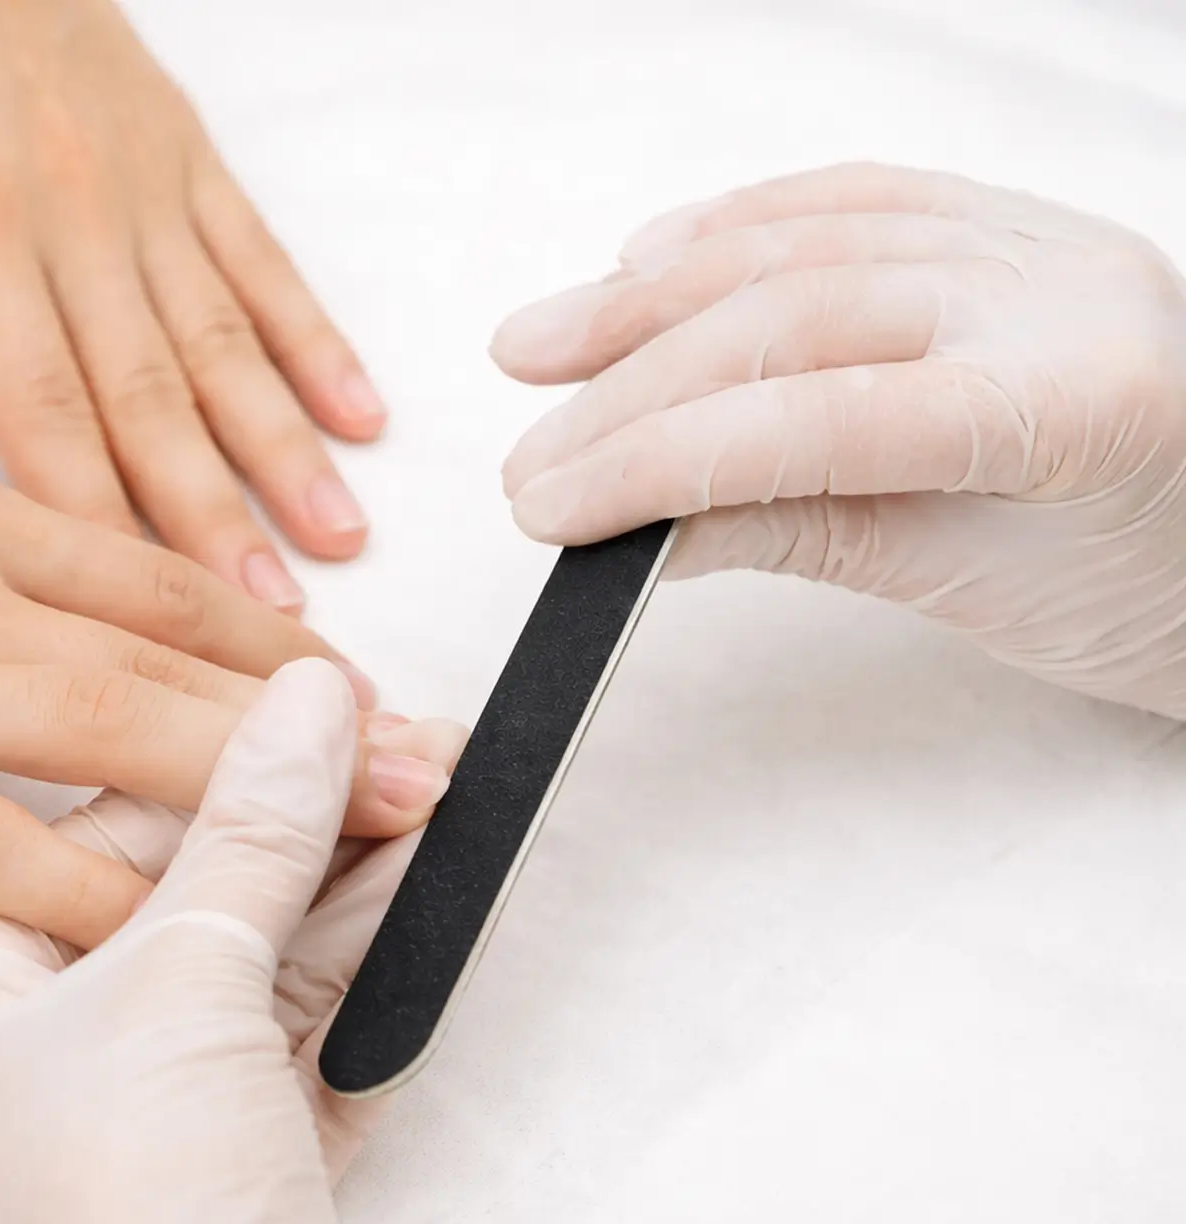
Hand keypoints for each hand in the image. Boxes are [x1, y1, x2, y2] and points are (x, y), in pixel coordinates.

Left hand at [0, 0, 384, 612]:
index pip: (43, 410)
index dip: (99, 522)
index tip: (145, 616)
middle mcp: (71, 218)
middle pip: (152, 397)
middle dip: (212, 519)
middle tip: (268, 620)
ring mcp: (141, 185)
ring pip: (224, 338)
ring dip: (284, 446)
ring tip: (335, 537)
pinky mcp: (184, 151)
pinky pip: (260, 256)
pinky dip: (314, 337)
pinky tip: (358, 410)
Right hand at [0, 377, 457, 947]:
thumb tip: (49, 583)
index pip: (163, 578)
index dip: (283, 644)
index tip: (370, 692)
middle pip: (180, 659)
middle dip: (322, 724)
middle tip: (434, 766)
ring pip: (118, 737)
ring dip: (259, 794)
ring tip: (372, 834)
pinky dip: (96, 880)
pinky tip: (177, 920)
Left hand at [0, 660, 460, 1223]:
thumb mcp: (180, 988)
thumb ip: (250, 835)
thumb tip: (303, 701)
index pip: (84, 851)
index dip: (201, 772)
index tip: (301, 713)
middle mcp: (53, 1086)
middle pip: (187, 909)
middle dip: (303, 826)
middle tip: (404, 750)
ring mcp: (157, 1146)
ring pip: (264, 978)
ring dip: (356, 889)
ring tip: (442, 794)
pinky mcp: (250, 1193)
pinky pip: (313, 1055)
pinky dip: (375, 981)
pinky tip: (434, 899)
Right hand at [492, 162, 1185, 720]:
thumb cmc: (1141, 589)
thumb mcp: (966, 589)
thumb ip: (799, 533)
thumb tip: (639, 529)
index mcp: (1071, 397)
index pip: (815, 415)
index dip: (658, 460)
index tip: (551, 507)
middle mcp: (1055, 289)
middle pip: (789, 314)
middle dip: (631, 389)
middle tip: (534, 463)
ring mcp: (1032, 240)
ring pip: (803, 239)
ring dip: (651, 297)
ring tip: (545, 352)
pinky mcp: (1006, 222)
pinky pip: (853, 197)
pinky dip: (737, 226)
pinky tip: (650, 257)